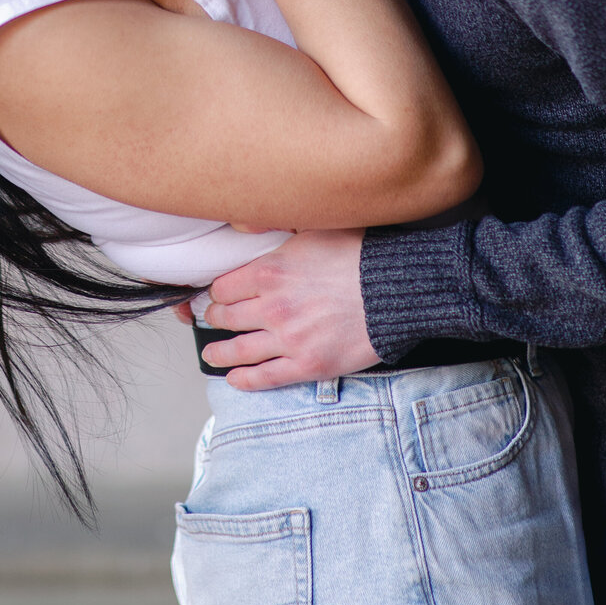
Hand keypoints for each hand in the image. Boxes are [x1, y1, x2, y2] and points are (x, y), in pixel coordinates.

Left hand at [199, 229, 379, 388]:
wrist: (394, 290)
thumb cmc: (359, 255)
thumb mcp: (312, 230)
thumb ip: (281, 234)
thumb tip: (257, 224)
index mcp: (269, 272)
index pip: (224, 287)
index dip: (217, 292)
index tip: (216, 295)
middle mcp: (272, 307)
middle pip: (228, 317)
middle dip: (216, 319)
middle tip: (211, 320)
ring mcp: (289, 339)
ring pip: (240, 350)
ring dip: (220, 352)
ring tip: (211, 353)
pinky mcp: (308, 364)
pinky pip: (267, 377)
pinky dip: (245, 379)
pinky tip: (234, 378)